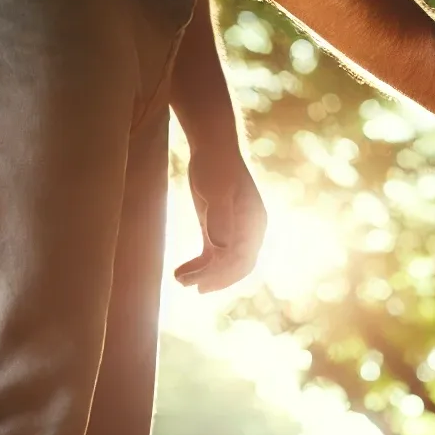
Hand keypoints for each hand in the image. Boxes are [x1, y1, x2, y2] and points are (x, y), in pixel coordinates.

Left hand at [175, 148, 266, 292]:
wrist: (212, 147)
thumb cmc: (215, 165)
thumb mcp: (216, 189)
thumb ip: (220, 217)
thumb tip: (222, 247)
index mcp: (254, 224)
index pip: (242, 258)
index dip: (223, 274)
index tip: (201, 283)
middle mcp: (249, 231)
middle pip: (236, 265)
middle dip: (215, 279)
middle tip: (191, 287)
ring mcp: (235, 231)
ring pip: (224, 263)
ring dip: (205, 274)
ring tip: (180, 281)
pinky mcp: (220, 229)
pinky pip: (213, 254)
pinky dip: (199, 265)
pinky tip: (181, 271)